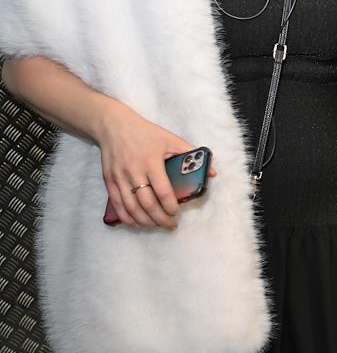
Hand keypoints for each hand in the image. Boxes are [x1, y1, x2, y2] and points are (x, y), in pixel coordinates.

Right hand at [97, 105, 215, 228]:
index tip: (176, 212)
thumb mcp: (171, 139)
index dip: (170, 205)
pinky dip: (127, 217)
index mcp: (151, 162)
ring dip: (145, 221)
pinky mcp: (109, 181)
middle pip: (147, 203)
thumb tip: (211, 173)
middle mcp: (134, 172)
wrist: (114, 126)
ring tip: (156, 225)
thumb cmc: (147, 133)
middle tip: (170, 225)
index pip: (162, 190)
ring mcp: (119, 178)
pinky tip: (137, 223)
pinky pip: (118, 205)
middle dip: (160, 218)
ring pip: (131, 208)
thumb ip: (191, 155)